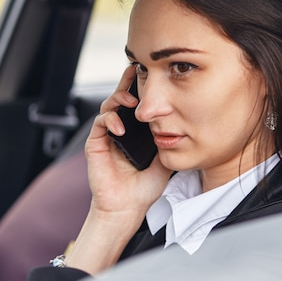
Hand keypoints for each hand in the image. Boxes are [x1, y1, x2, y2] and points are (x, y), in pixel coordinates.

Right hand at [65, 67, 170, 274]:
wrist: (128, 208)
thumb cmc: (145, 188)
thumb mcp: (165, 158)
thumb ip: (170, 139)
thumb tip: (186, 122)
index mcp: (135, 131)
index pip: (137, 103)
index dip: (142, 87)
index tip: (151, 74)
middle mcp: (120, 130)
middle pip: (120, 98)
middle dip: (127, 83)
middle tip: (136, 72)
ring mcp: (107, 136)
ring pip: (108, 106)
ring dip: (118, 98)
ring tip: (130, 100)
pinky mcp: (95, 144)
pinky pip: (100, 124)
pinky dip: (110, 120)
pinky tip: (120, 127)